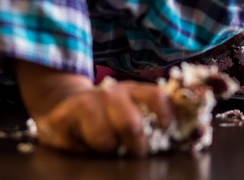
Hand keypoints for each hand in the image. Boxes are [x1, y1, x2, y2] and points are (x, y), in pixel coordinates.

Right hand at [15, 60, 173, 155]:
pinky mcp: (62, 118)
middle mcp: (109, 93)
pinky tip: (82, 143)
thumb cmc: (103, 113)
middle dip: (136, 144)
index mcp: (130, 90)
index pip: (155, 95)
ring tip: (103, 145)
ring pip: (104, 139)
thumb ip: (150, 118)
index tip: (168, 132)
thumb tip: (182, 135)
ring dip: (107, 149)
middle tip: (134, 151)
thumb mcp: (128, 107)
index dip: (166, 115)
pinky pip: (80, 148)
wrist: (61, 101)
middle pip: (131, 123)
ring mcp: (85, 104)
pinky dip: (85, 153)